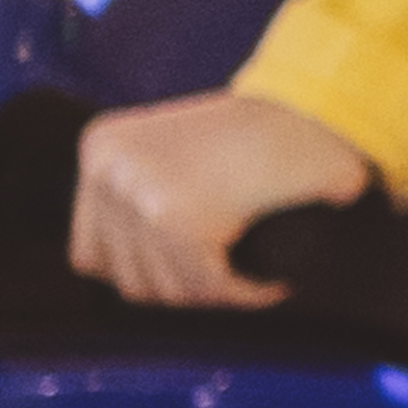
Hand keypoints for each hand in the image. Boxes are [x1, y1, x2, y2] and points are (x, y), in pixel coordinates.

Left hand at [74, 86, 382, 307]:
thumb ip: (139, 201)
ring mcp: (139, 194)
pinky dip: (244, 295)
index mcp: (101, 150)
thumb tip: (124, 285)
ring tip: (253, 280)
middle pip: (131, 280)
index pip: (92, 255)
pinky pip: (206, 289)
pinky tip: (270, 284)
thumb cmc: (259, 138)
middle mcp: (110, 170)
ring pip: (169, 292)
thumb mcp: (173, 156)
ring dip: (217, 296)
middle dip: (187, 288)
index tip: (194, 272)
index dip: (147, 273)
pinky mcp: (178, 220)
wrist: (315, 112)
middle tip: (234, 279)